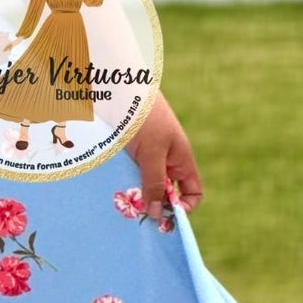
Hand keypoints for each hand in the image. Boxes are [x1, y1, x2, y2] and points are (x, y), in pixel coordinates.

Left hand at [125, 91, 202, 222]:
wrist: (120, 86)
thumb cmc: (144, 117)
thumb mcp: (152, 154)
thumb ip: (154, 183)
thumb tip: (158, 215)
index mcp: (181, 160)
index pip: (192, 192)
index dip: (183, 207)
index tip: (164, 216)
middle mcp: (165, 160)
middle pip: (164, 192)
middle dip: (153, 205)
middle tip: (135, 216)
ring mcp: (145, 156)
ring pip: (143, 185)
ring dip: (134, 195)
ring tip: (120, 204)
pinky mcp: (127, 152)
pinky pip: (127, 174)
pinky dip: (121, 183)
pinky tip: (110, 190)